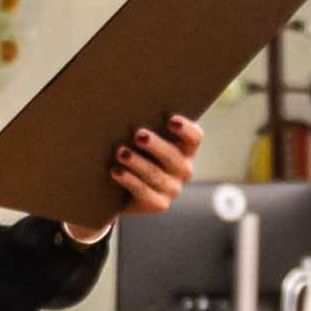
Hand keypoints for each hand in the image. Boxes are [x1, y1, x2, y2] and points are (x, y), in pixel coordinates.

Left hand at [75, 111, 202, 242]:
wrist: (121, 188)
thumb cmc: (134, 151)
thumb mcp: (142, 138)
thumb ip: (143, 125)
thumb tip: (123, 106)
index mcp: (185, 148)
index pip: (195, 137)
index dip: (186, 129)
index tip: (171, 120)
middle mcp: (183, 169)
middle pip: (174, 157)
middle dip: (156, 145)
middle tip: (139, 135)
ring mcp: (172, 188)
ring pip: (157, 175)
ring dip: (138, 163)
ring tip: (122, 152)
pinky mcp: (158, 204)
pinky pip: (145, 192)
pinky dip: (130, 181)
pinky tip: (116, 171)